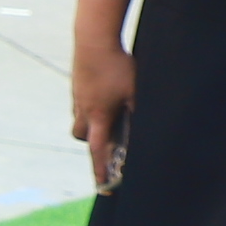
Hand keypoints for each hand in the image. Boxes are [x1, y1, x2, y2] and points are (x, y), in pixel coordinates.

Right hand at [73, 40, 135, 190]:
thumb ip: (139, 111)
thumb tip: (148, 127)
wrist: (93, 38)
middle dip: (92, 142)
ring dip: (90, 121)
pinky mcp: (77, 82)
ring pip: (80, 117)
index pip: (97, 151)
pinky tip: (104, 89)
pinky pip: (81, 100)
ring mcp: (78, 95)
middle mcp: (84, 109)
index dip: (101, 171)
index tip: (103, 186)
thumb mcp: (136, 90)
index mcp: (99, 116)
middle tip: (105, 139)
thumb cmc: (117, 66)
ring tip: (108, 110)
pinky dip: (91, 102)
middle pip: (82, 136)